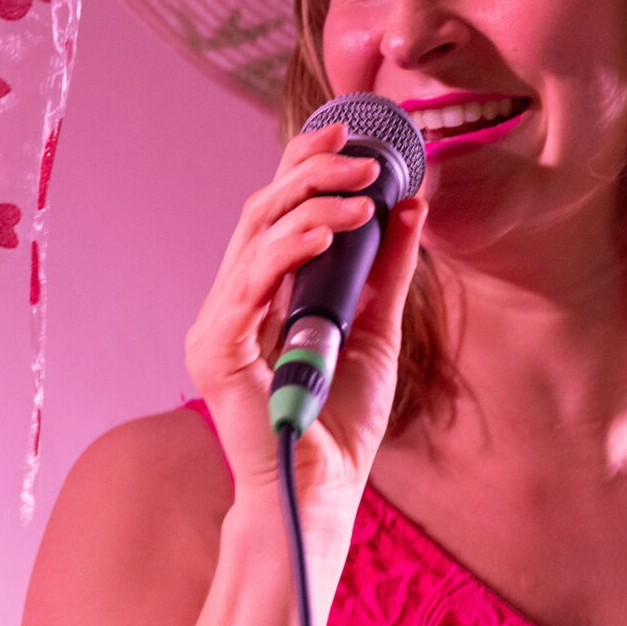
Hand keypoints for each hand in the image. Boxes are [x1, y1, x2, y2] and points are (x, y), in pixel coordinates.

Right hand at [185, 121, 428, 553]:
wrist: (319, 491)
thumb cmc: (339, 423)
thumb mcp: (378, 329)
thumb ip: (389, 270)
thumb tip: (411, 204)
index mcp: (262, 293)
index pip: (277, 211)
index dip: (306, 164)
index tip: (351, 133)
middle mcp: (232, 301)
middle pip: (261, 210)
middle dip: (311, 170)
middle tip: (364, 157)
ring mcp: (218, 323)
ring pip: (255, 234)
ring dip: (312, 203)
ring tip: (364, 193)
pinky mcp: (215, 348)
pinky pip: (250, 281)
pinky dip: (290, 248)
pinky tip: (330, 230)